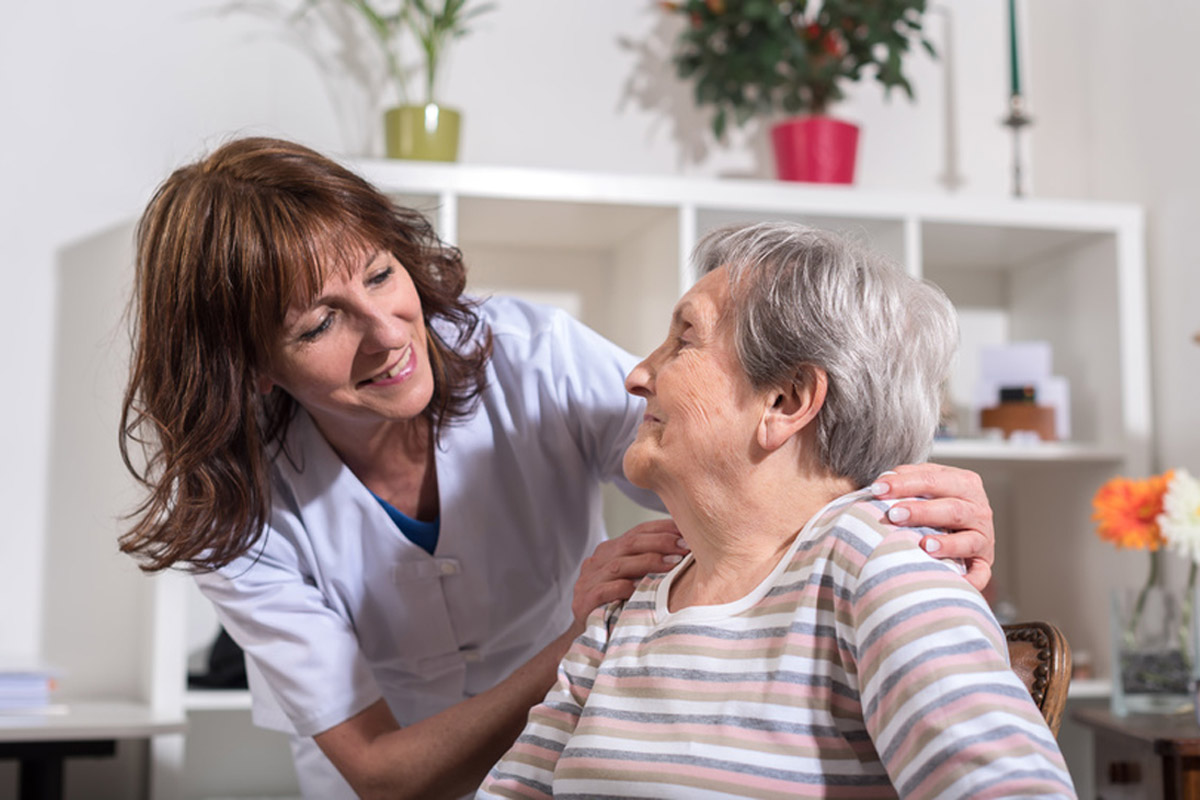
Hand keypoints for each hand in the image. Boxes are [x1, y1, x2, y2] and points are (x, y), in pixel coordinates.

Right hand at [573, 519, 688, 624]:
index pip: (638, 532)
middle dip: (661, 542)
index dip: (663, 529)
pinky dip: (623, 588)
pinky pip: (604, 590)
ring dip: (649, 562)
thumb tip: (688, 551)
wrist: (590, 636)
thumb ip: (650, 564)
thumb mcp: (634, 580)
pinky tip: (641, 588)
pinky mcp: (583, 601)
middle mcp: (597, 561)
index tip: (687, 531)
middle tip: (685, 547)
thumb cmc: (619, 606)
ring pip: (619, 565)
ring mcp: (587, 580)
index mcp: (610, 551)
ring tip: (674, 563)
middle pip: (630, 543)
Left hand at [870, 463, 994, 592]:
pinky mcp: (984, 562)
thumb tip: (883, 482)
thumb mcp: (925, 486)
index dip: (905, 483)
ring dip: (947, 544)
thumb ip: (906, 479)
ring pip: (968, 540)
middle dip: (922, 511)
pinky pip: (981, 573)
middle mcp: (978, 509)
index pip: (933, 480)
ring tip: (924, 545)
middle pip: (952, 508)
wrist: (961, 527)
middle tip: (894, 514)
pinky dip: (971, 579)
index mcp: (963, 483)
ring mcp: (983, 537)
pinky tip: (956, 581)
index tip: (878, 489)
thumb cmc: (935, 503)